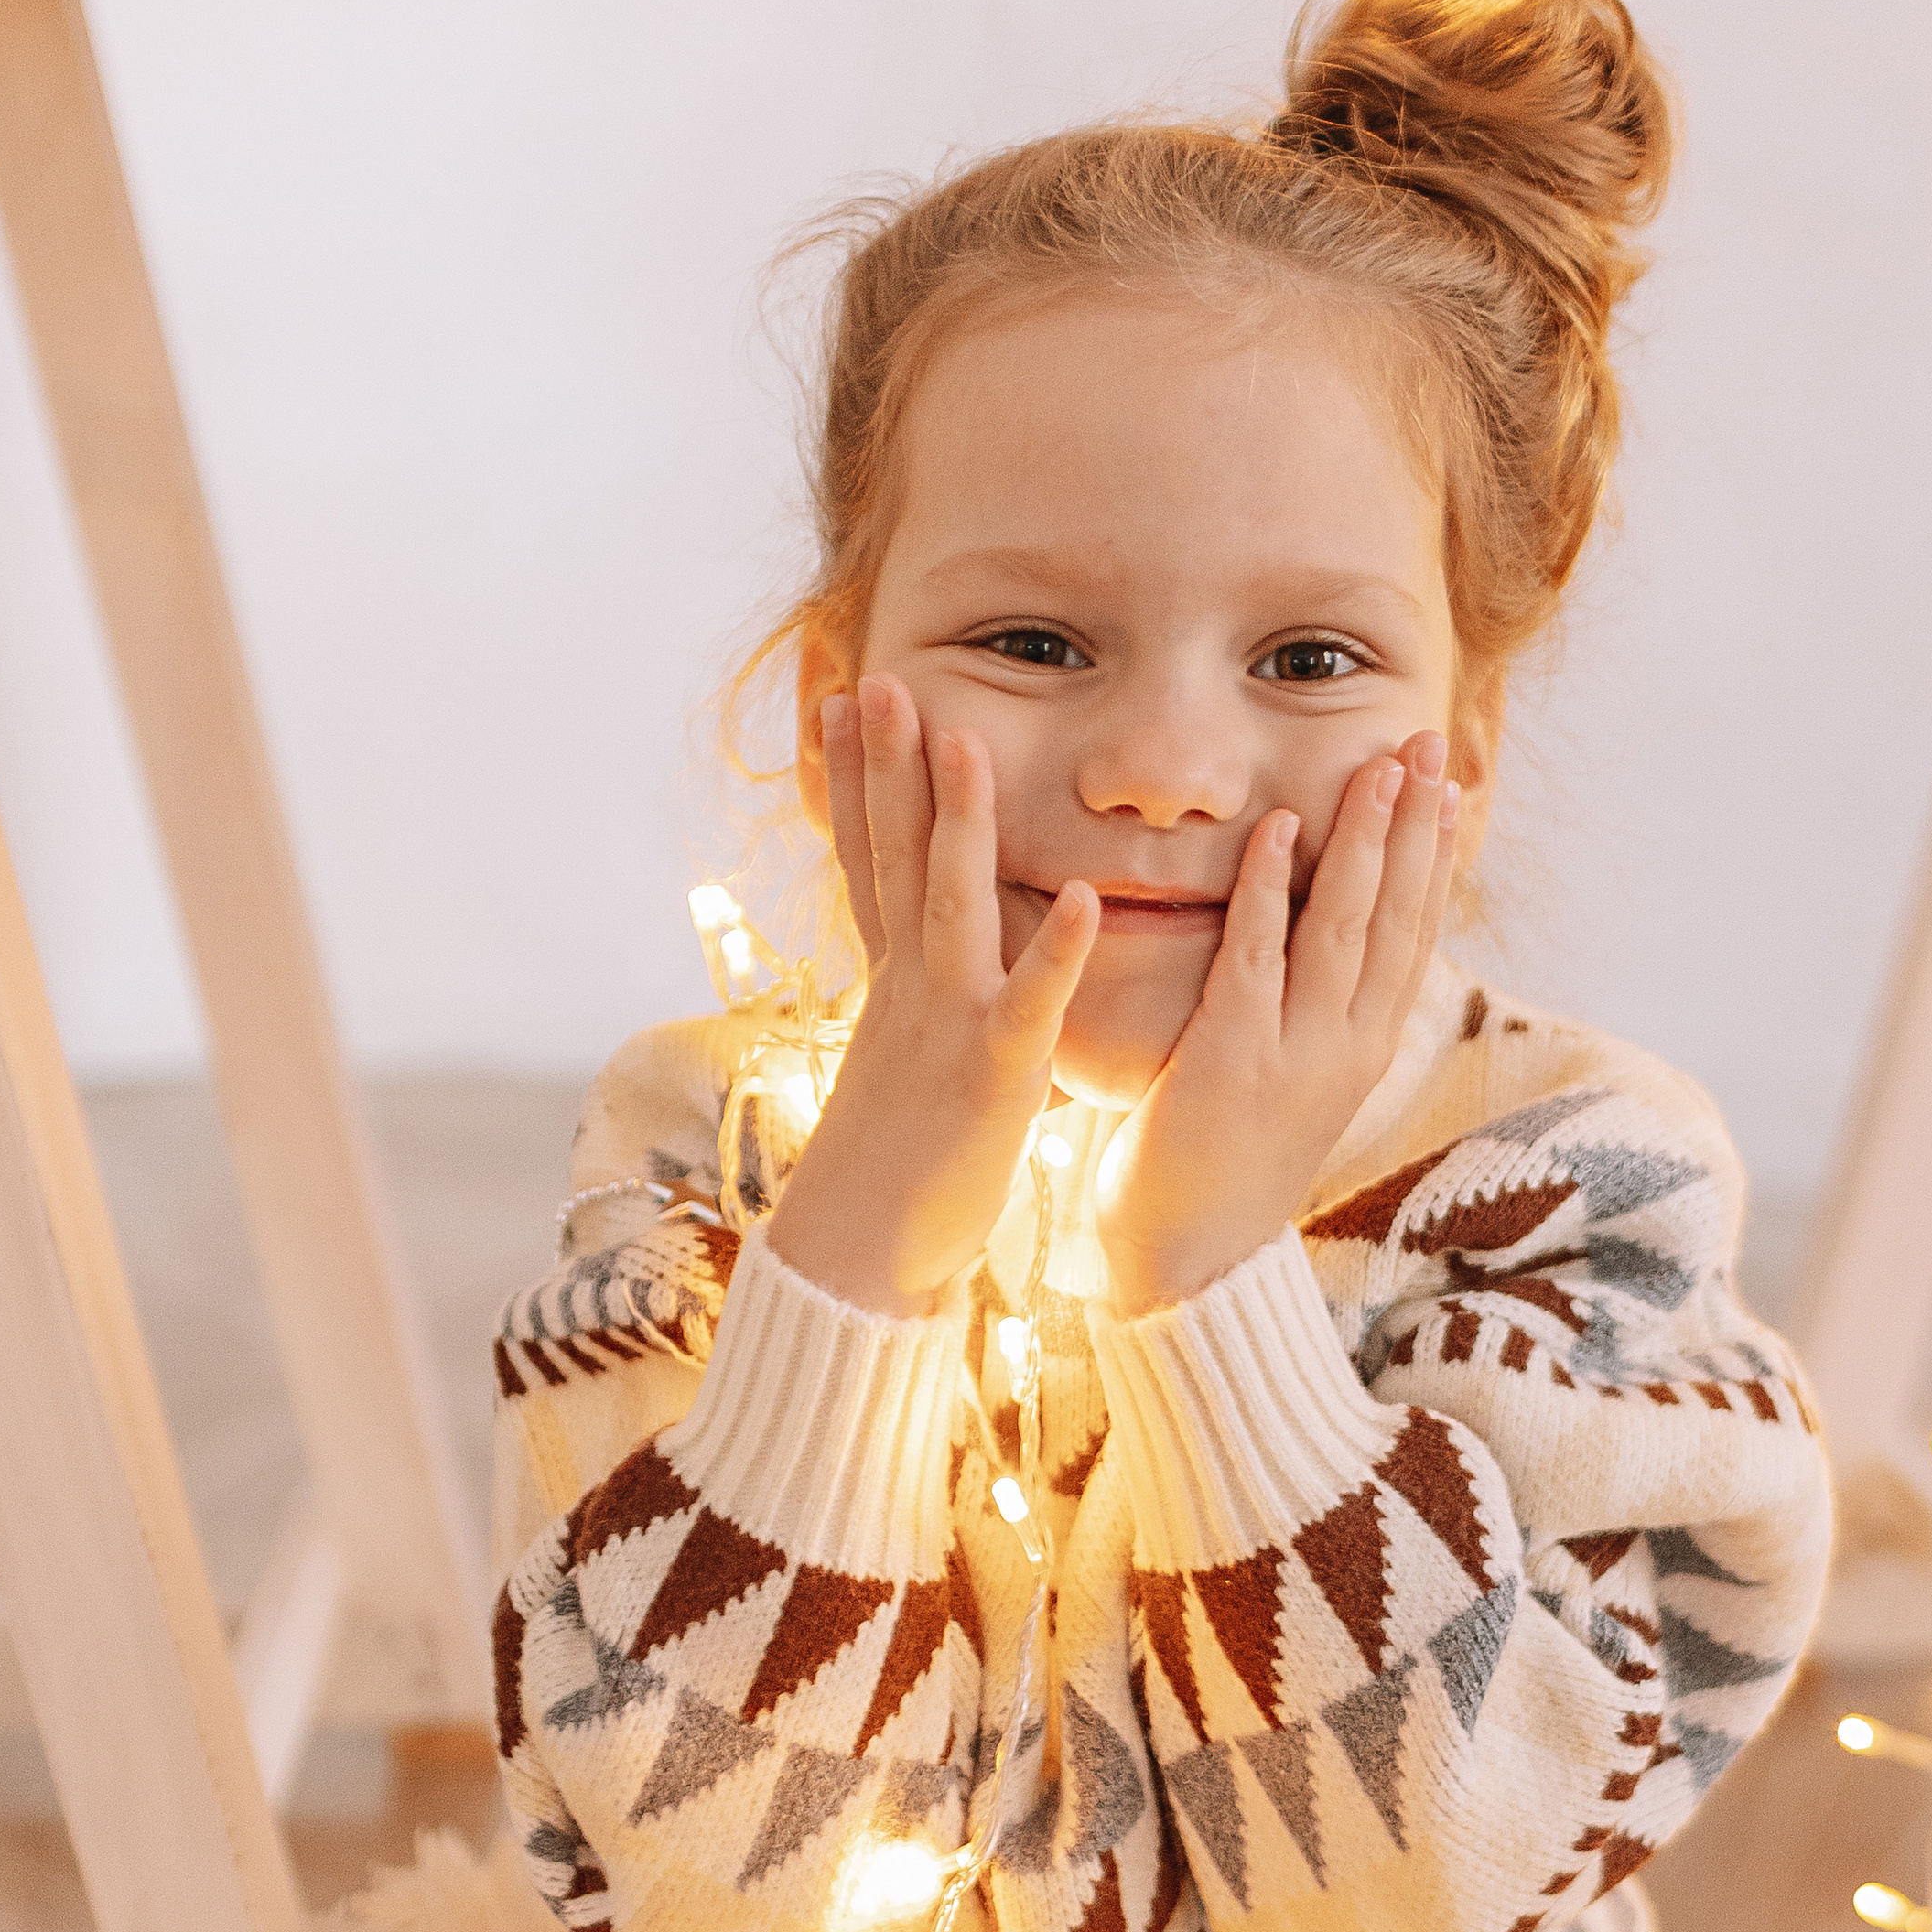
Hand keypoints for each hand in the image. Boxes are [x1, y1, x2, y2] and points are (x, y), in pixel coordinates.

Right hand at [765, 675, 1099, 1313]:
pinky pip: (1030, 1004)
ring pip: (950, 903)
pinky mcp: (994, 1073)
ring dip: (958, 822)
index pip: (868, 857)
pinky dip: (1058, 954)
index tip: (842, 699)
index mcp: (894, 978)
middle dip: (885, 764)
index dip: (854, 778)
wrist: (859, 1253)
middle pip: (892, 854)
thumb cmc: (894, 1165)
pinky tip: (1088, 902)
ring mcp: (948, 1022)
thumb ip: (922, 996)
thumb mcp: (906, 1057)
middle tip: (882, 677)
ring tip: (968, 741)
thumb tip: (931, 959)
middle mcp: (911, 984)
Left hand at [1096, 733, 1457, 1315]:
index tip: (1447, 783)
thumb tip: (1329, 953)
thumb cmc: (1225, 1166)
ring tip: (1376, 766)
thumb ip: (1315, 1015)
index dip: (1433, 854)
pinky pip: (1257, 959)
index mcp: (1366, 1048)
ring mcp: (1298, 1055)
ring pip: (1343, 927)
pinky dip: (1268, 890)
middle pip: (1396, 916)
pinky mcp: (1234, 1063)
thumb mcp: (1294, 1083)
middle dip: (1415, 825)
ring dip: (1363, 841)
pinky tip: (1279, 828)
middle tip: (1429, 742)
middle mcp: (1349, 1047)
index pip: (1415, 932)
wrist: (1186, 1267)